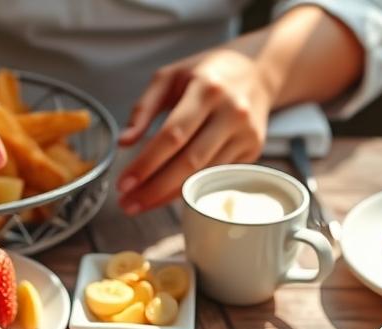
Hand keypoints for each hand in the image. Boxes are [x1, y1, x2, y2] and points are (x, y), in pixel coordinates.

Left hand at [117, 47, 274, 213]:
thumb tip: (124, 142)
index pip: (173, 135)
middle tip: (128, 204)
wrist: (257, 72)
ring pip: (204, 176)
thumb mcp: (170, 77)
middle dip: (155, 189)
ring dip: (169, 196)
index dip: (147, 163)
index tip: (124, 183)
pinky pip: (217, 178)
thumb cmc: (206, 74)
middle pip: (189, 162)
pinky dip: (191, 190)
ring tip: (141, 204)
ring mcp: (246, 134)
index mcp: (207, 89)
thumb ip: (144, 108)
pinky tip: (167, 196)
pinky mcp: (253, 150)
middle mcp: (231, 112)